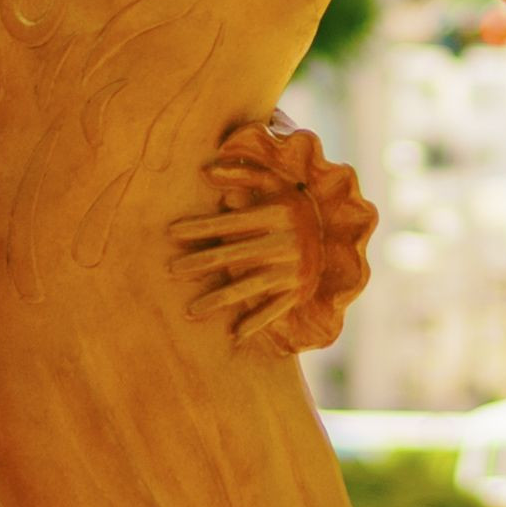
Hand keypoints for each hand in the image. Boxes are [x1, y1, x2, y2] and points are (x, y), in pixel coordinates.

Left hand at [165, 116, 377, 353]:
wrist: (335, 230)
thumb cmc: (291, 202)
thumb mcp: (272, 180)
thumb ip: (241, 173)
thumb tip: (205, 171)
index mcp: (276, 214)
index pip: (229, 223)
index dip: (199, 227)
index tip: (171, 232)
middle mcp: (284, 243)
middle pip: (234, 255)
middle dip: (200, 263)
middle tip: (171, 270)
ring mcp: (292, 269)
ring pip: (249, 287)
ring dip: (218, 300)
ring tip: (191, 311)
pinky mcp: (299, 290)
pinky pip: (275, 309)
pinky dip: (256, 323)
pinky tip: (234, 335)